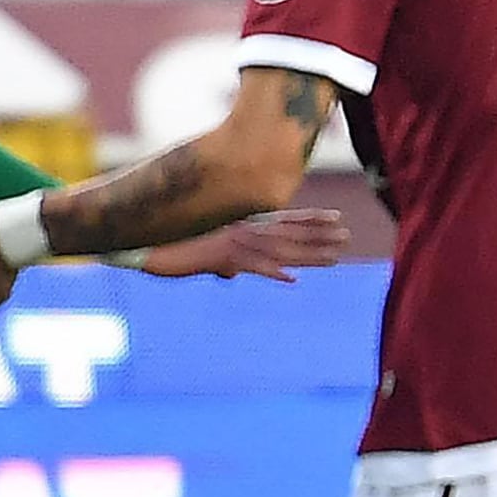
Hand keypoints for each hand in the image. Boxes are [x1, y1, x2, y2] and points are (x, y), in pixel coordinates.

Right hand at [140, 209, 349, 280]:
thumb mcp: (205, 257)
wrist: (149, 244)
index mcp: (243, 225)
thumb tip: (233, 274)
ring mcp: (235, 242)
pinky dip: (271, 273)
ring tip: (335, 257)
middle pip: (290, 234)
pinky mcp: (221, 257)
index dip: (312, 219)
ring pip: (279, 250)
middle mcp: (244, 230)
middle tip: (347, 237)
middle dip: (320, 237)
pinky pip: (251, 267)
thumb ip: (224, 264)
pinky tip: (291, 279)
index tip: (337, 218)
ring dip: (308, 255)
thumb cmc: (176, 249)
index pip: (285, 220)